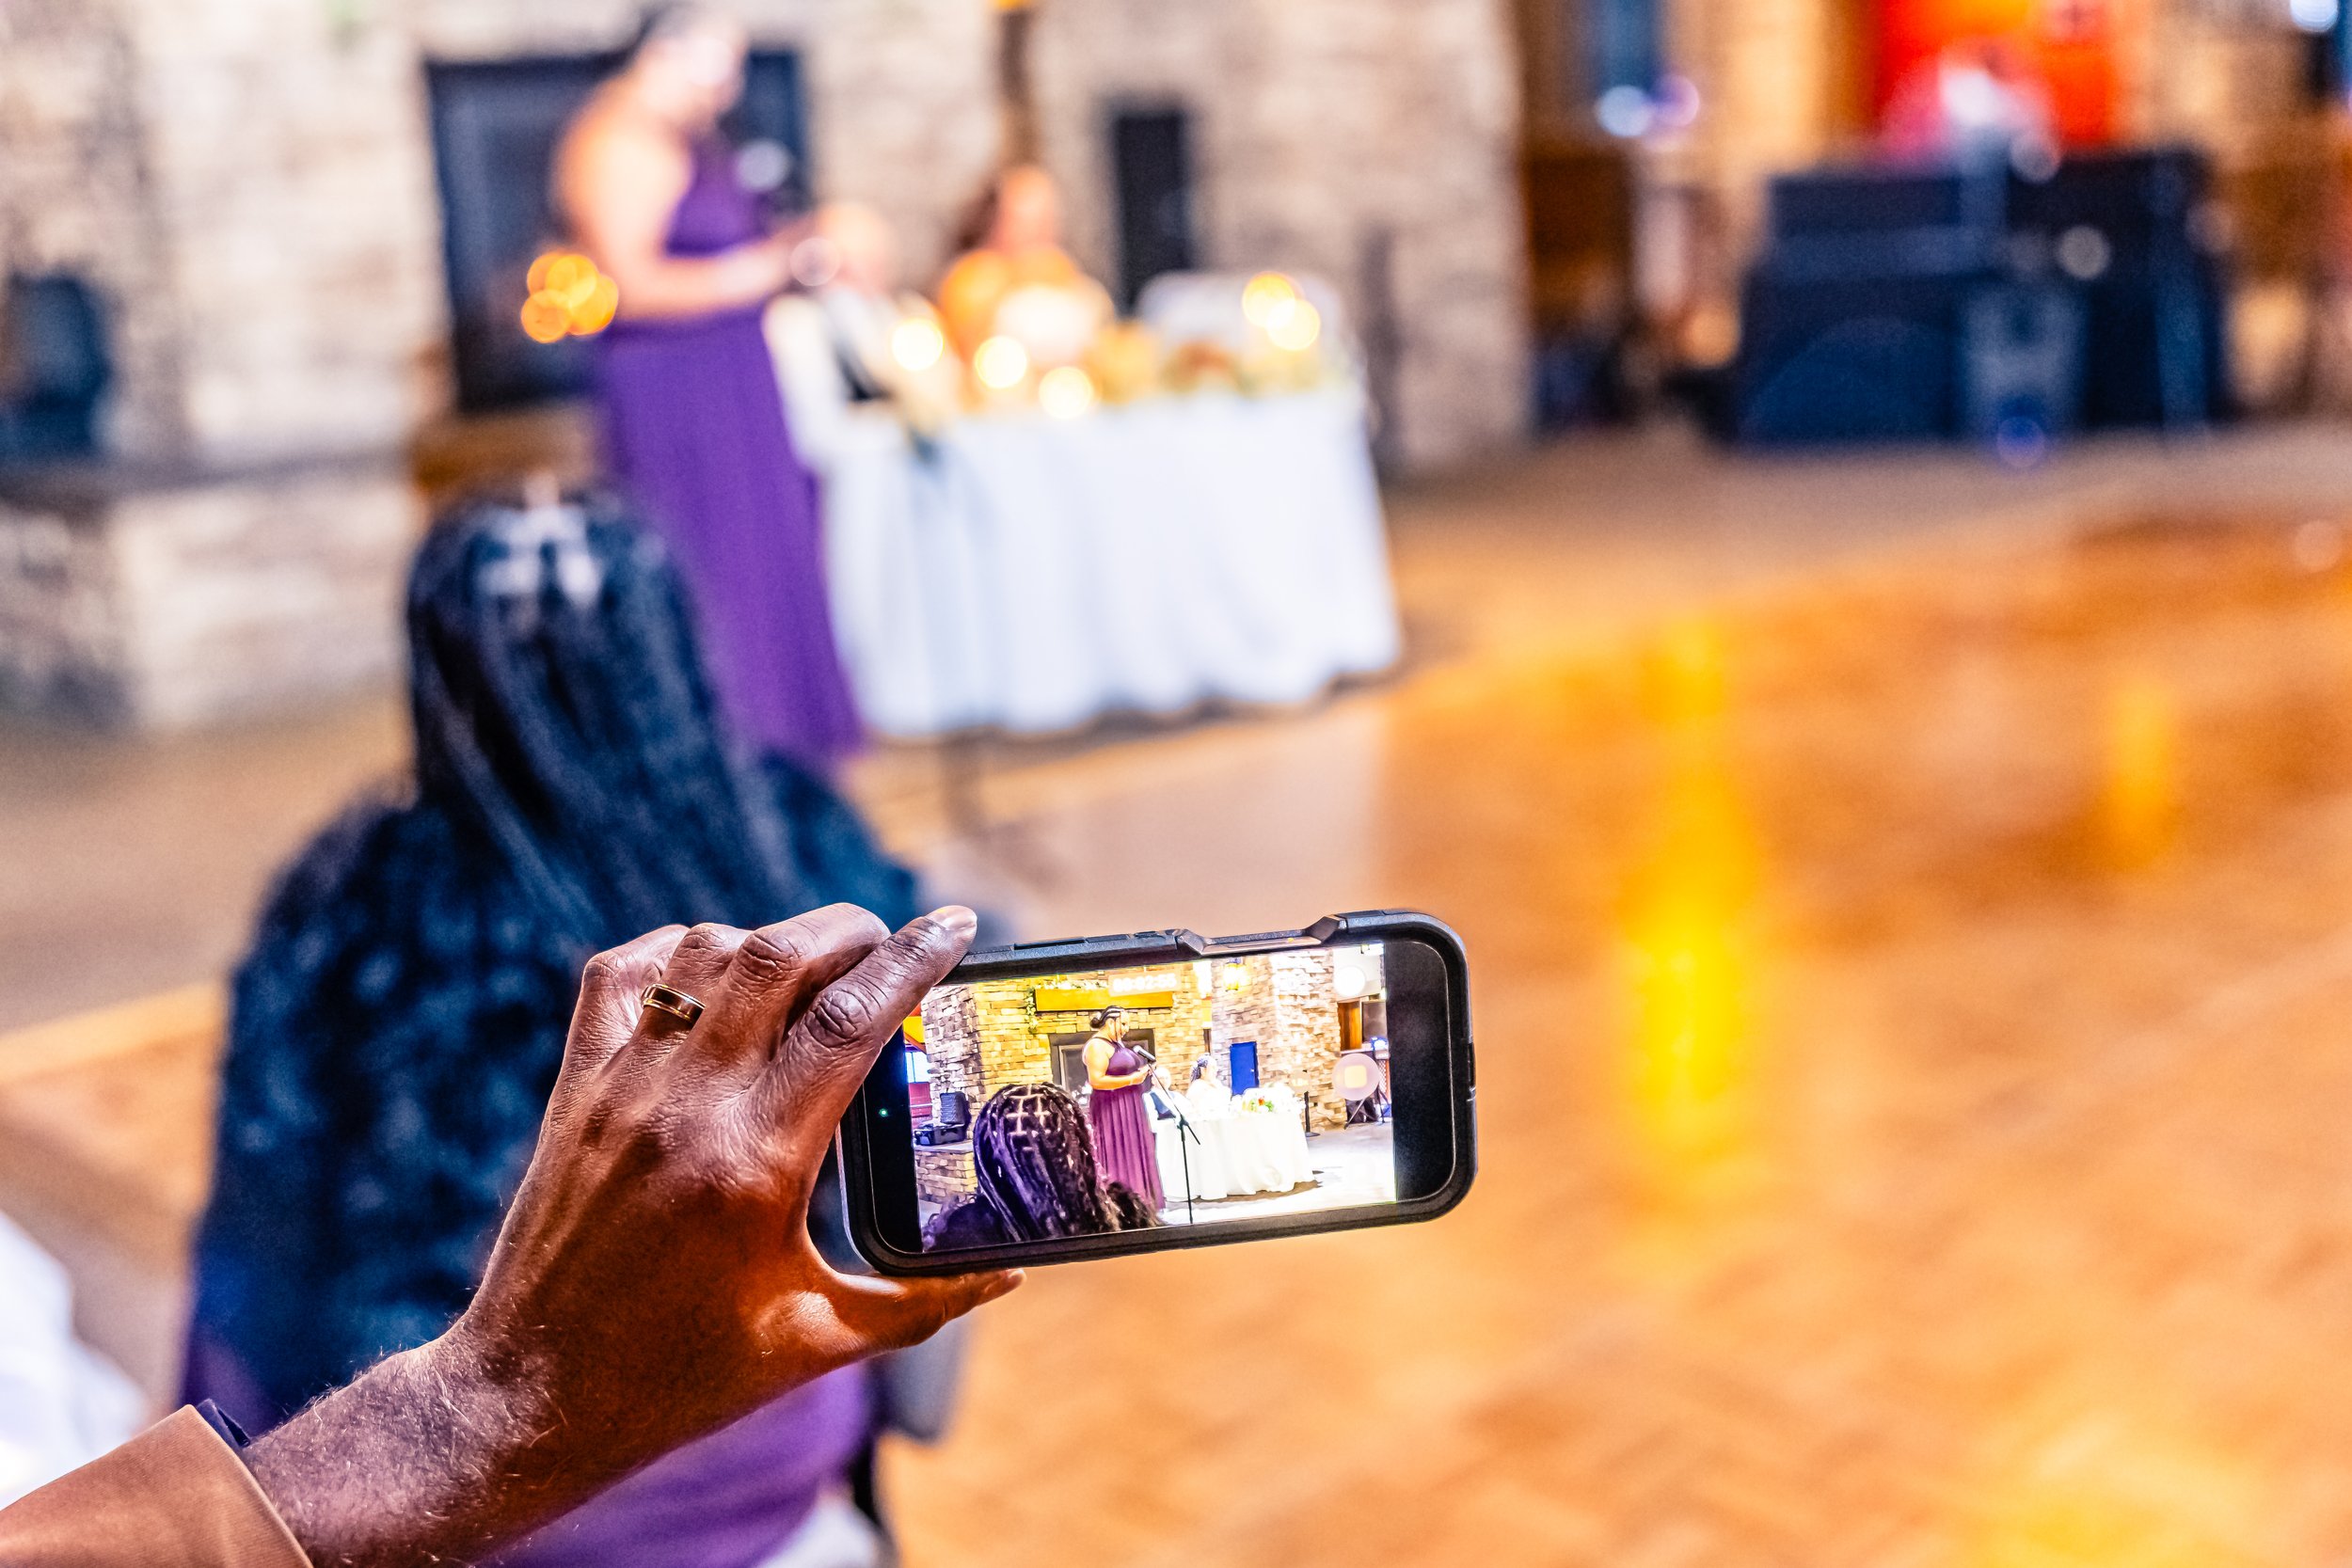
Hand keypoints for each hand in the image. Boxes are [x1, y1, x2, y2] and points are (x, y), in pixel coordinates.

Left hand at [249, 905, 1017, 1567]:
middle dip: (849, 929)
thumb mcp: (818, 1343)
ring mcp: (619, 1090)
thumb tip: (1003, 1275)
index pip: (850, 1020)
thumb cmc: (681, 1379)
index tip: (956, 923)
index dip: (914, 958)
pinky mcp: (574, 1091)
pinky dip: (676, 952)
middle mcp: (684, 1108)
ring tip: (814, 967)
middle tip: (890, 944)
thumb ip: (921, 1303)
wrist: (531, 1398)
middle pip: (778, 956)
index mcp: (756, 1165)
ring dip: (771, 940)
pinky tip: (714, 976)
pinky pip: (620, 975)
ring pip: (704, 952)